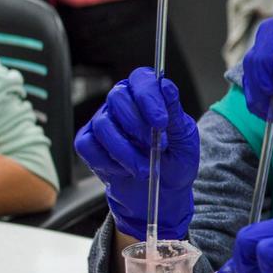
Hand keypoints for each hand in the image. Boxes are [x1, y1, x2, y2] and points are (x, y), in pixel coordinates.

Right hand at [74, 68, 198, 240]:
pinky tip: (124, 170)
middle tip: (153, 147)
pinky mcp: (88, 143)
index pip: (141, 79)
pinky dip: (108, 162)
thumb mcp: (185, 140)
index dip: (148, 96)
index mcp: (148, 97)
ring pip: (104, 126)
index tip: (161, 121)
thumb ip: (175, 115)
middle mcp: (122, 104)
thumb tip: (167, 87)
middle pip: (117, 97)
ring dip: (126, 152)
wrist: (162, 194)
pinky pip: (88, 146)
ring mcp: (103, 122)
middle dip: (137, 125)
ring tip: (144, 169)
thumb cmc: (175, 162)